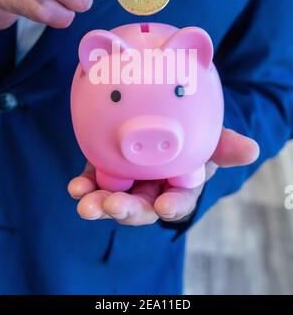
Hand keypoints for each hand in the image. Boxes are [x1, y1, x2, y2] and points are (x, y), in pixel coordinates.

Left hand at [68, 128, 259, 225]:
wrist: (161, 116)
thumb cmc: (190, 132)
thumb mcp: (207, 136)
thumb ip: (224, 145)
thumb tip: (251, 150)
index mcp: (178, 185)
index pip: (178, 202)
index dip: (173, 206)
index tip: (165, 207)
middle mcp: (152, 189)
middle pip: (141, 206)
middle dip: (128, 210)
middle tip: (113, 206)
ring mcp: (127, 182)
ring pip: (114, 198)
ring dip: (99, 204)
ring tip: (86, 205)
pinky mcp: (105, 170)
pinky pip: (94, 182)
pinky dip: (84, 186)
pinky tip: (75, 187)